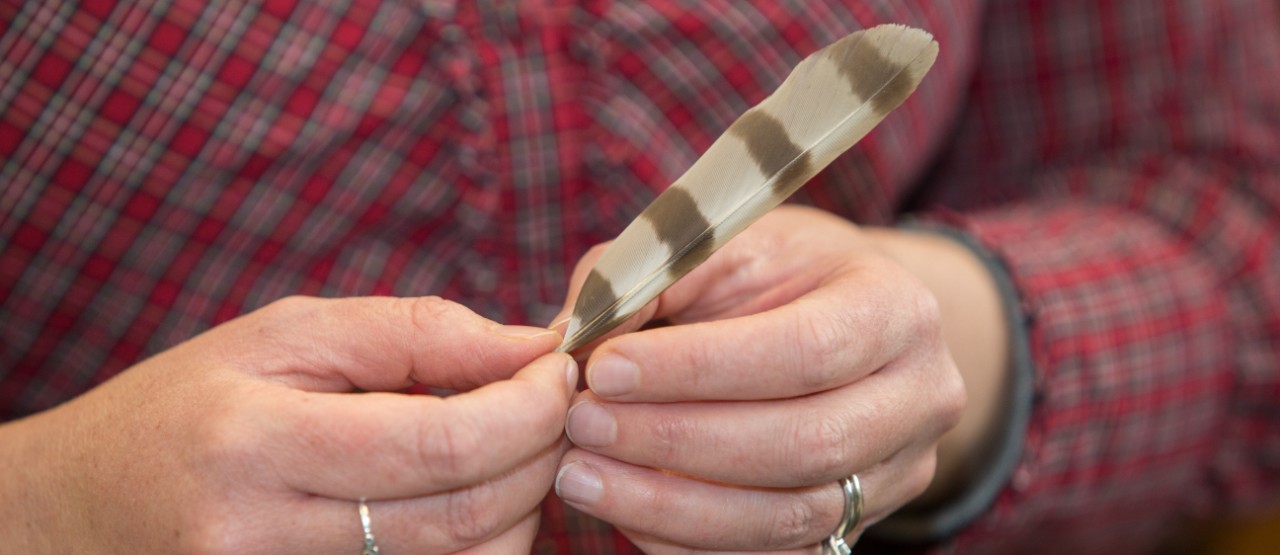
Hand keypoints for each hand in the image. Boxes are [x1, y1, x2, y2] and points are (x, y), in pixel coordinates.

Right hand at [0, 296, 572, 553]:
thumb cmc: (186, 405)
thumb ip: (414, 334)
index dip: (528, 408)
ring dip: (522, 506)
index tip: (560, 372)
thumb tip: (531, 346)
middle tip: (555, 407)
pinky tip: (474, 498)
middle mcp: (262, 532)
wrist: (81, 507)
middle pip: (464, 514)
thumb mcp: (285, 335)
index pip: (441, 442)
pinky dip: (480, 547)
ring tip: (513, 449)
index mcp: (257, 439)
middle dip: (540, 453)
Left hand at [551, 206, 968, 551]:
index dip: (702, 368)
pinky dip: (685, 539)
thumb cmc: (774, 273)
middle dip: (677, 440)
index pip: (807, 350)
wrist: (838, 322)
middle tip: (582, 424)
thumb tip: (576, 337)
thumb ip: (654, 275)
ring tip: (580, 475)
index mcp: (897, 309)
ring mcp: (894, 477)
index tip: (606, 367)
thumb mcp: (726, 242)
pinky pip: (770, 554)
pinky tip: (621, 507)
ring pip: (787, 517)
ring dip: (670, 504)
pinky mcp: (853, 528)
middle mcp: (918, 400)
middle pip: (803, 444)